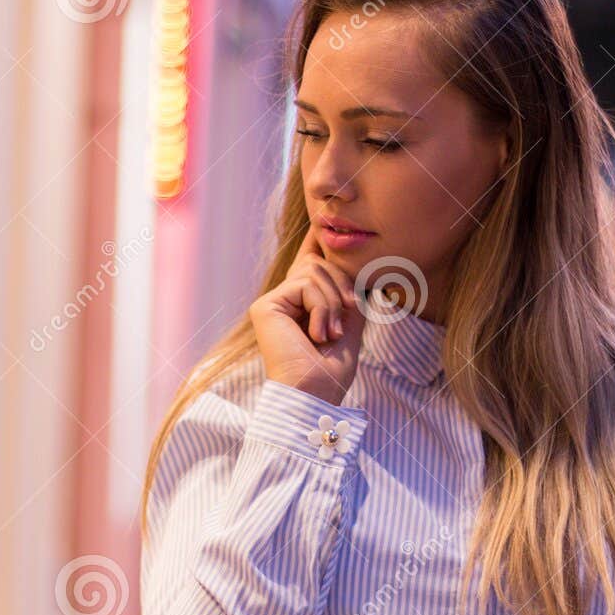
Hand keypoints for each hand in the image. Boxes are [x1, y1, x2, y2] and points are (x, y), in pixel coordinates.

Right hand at [248, 226, 366, 405]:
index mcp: (301, 305)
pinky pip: (305, 284)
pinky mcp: (265, 306)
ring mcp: (272, 302)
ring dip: (333, 302)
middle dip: (342, 287)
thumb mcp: (350, 322)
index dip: (315, 240)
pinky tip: (317, 333)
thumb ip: (346, 290)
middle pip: (319, 264)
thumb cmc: (332, 370)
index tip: (320, 220)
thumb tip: (347, 259)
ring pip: (314, 271)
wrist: (315, 394)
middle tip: (346, 318)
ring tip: (328, 333)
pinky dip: (321, 307)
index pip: (309, 263)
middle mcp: (283, 300)